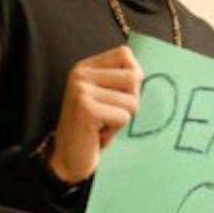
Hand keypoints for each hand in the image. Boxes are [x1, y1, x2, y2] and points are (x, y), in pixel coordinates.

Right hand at [45, 47, 141, 184]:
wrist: (68, 159)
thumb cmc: (93, 129)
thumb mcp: (106, 97)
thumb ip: (121, 81)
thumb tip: (145, 74)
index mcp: (85, 67)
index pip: (125, 54)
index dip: (133, 76)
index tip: (119, 96)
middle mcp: (80, 74)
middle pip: (133, 77)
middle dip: (130, 101)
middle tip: (110, 115)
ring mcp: (81, 90)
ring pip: (131, 100)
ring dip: (122, 119)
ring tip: (103, 125)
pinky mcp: (86, 109)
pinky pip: (123, 117)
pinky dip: (116, 130)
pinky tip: (99, 134)